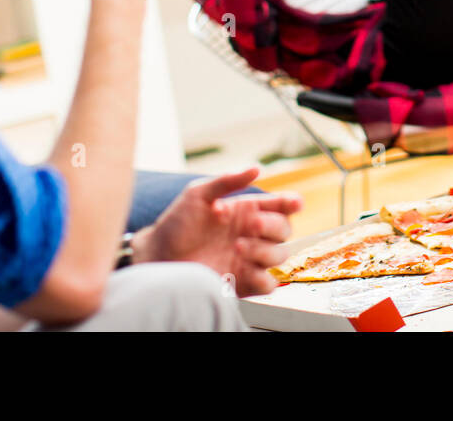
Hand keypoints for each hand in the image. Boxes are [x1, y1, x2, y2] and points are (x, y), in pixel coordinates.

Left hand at [131, 168, 302, 296]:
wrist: (158, 257)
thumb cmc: (176, 223)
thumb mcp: (198, 194)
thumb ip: (227, 181)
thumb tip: (257, 168)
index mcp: (247, 211)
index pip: (280, 206)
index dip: (292, 203)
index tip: (294, 202)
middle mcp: (252, 234)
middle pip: (284, 230)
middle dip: (272, 225)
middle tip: (252, 223)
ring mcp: (249, 259)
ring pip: (279, 256)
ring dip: (264, 250)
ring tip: (237, 246)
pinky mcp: (243, 282)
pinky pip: (268, 284)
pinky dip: (264, 278)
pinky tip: (245, 268)